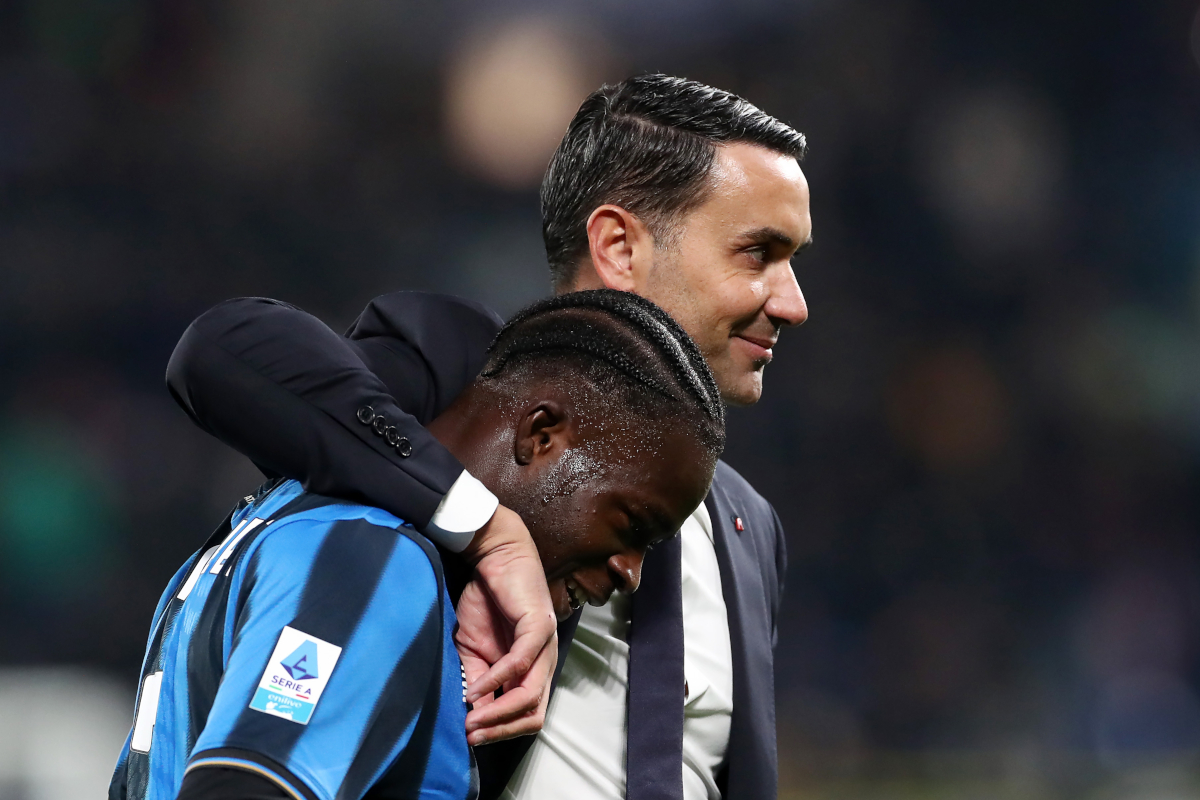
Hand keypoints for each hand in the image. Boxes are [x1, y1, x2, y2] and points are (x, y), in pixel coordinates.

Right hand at [455, 504, 557, 745]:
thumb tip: (473, 715)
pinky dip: (497, 679)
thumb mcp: (473, 649)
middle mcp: (545, 662)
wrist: (493, 558)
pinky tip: (476, 688)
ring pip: (532, 695)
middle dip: (501, 731)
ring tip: (472, 720)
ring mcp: (546, 645)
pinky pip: (522, 662)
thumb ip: (478, 679)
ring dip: (500, 713)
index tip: (470, 736)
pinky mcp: (540, 626)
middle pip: (535, 714)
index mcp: (531, 670)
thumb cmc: (485, 600)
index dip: (500, 731)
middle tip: (471, 736)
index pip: (527, 716)